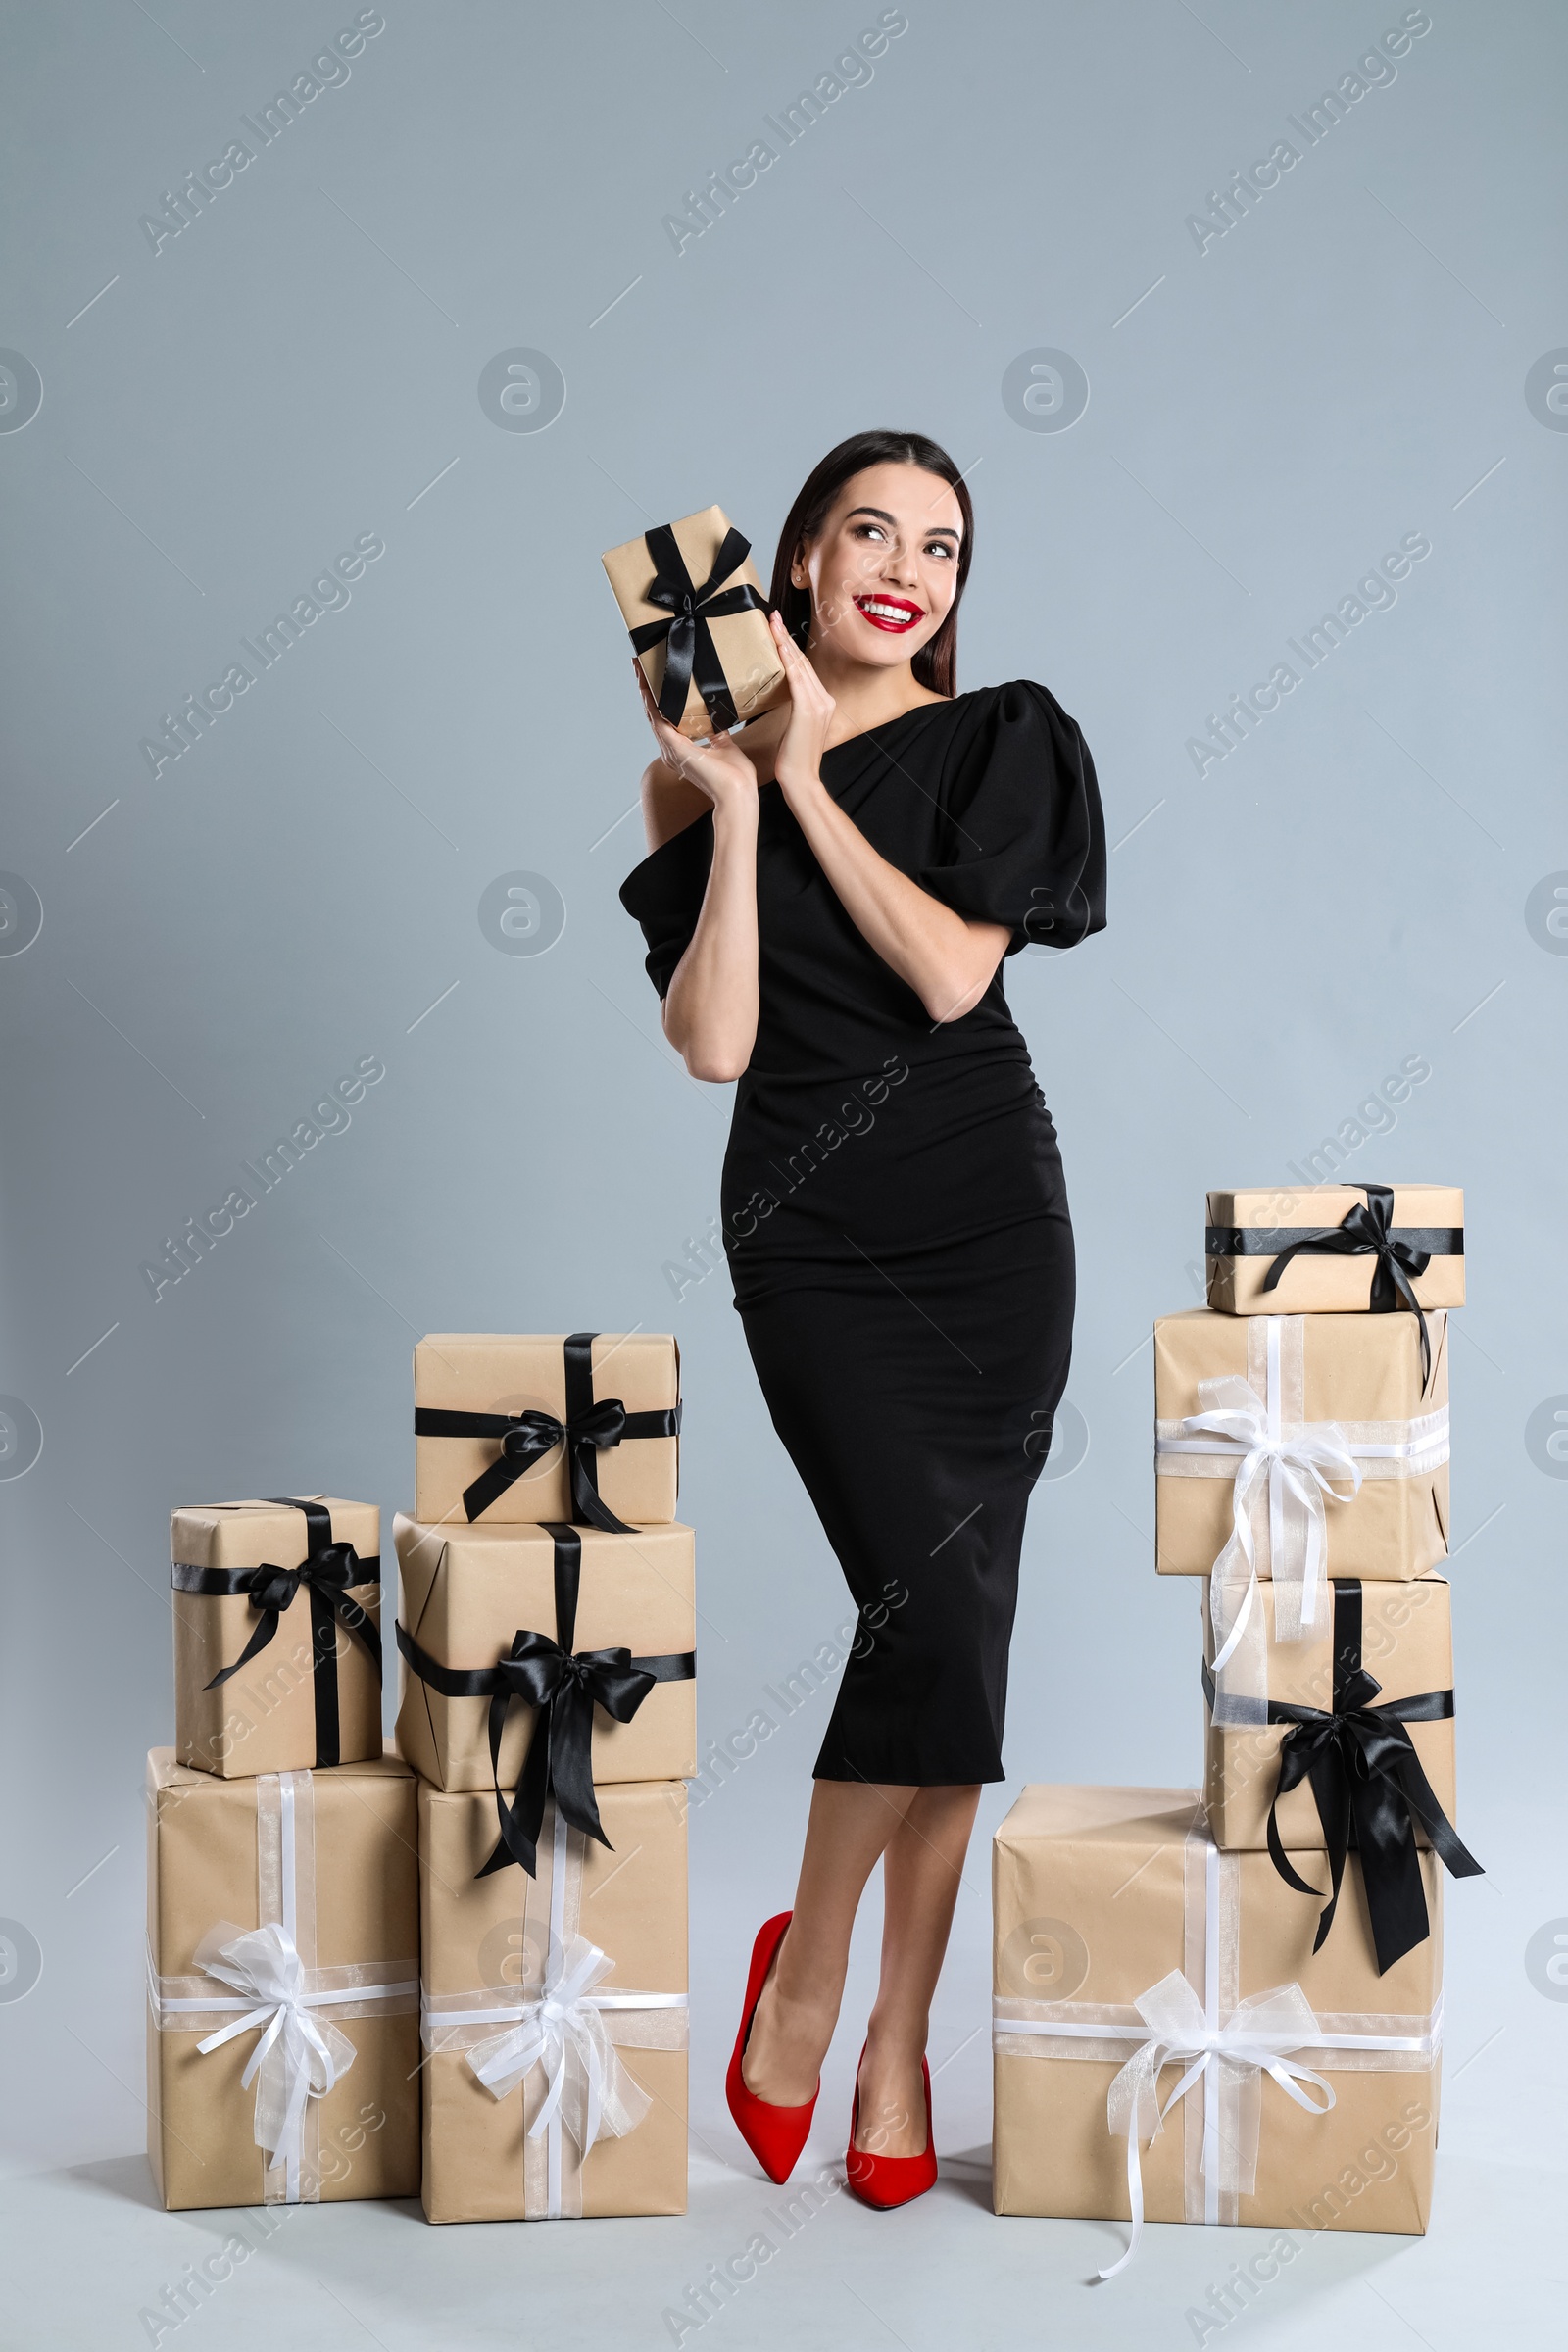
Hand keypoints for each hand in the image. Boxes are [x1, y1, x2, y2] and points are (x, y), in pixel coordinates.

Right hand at [633, 658, 758, 812]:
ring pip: (652, 715)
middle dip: (646, 690)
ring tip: (640, 671)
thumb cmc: (735, 777)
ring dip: (645, 692)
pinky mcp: (677, 750)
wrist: (738, 793)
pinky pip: (659, 722)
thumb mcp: (725, 745)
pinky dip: (653, 705)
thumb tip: (719, 715)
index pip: (665, 718)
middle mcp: (672, 751)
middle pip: (653, 714)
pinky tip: (648, 689)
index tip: (654, 678)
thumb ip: (716, 731)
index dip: (657, 698)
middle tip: (640, 666)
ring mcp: (672, 751)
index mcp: (681, 750)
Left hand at [767, 610, 835, 797]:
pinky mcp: (809, 710)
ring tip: (771, 623)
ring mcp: (820, 703)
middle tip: (771, 616)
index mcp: (822, 703)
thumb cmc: (792, 759)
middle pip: (802, 661)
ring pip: (799, 665)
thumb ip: (791, 710)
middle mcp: (825, 699)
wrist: (801, 781)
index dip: (789, 647)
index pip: (803, 669)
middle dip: (785, 637)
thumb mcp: (793, 729)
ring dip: (784, 642)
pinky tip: (778, 646)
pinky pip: (797, 678)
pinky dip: (787, 660)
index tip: (776, 629)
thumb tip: (775, 696)